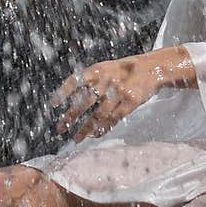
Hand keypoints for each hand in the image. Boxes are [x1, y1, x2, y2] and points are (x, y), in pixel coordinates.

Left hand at [50, 53, 164, 142]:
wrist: (152, 68)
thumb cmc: (125, 70)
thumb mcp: (106, 67)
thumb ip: (91, 80)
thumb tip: (71, 99)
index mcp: (98, 70)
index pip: (76, 80)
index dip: (64, 92)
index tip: (53, 104)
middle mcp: (108, 80)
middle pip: (85, 101)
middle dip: (71, 116)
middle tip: (60, 129)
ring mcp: (120, 91)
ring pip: (99, 114)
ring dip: (86, 128)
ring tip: (76, 139)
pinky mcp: (131, 101)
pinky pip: (114, 118)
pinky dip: (103, 128)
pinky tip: (95, 135)